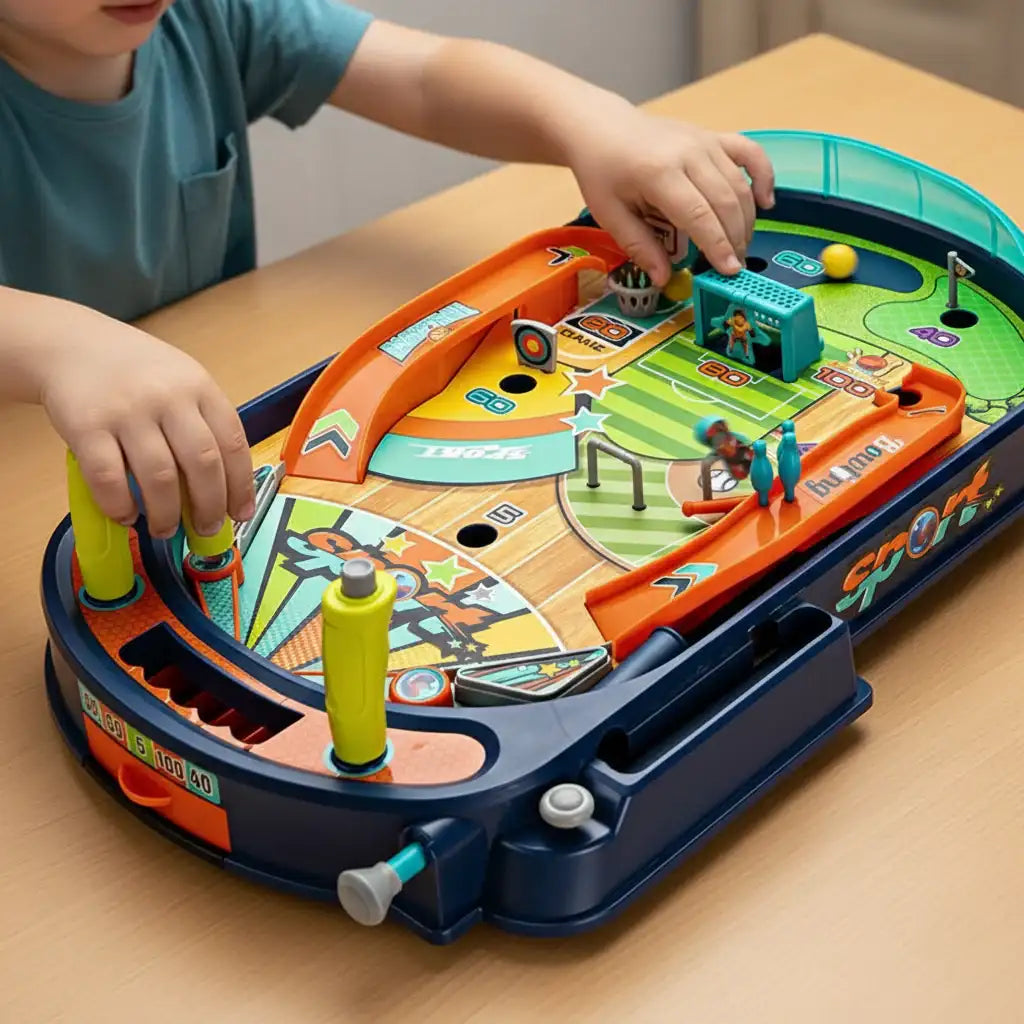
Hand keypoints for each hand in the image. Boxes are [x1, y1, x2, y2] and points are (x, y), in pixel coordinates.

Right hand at [40, 317, 254, 539]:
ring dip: (167, 514)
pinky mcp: (86, 426)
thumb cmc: (135, 373)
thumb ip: (202, 424)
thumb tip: (222, 489)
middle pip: (202, 463)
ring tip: (165, 529)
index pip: (233, 443)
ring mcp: (127, 412)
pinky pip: (109, 479)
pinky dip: (120, 505)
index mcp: (200, 388)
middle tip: (205, 529)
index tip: (240, 513)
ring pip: (160, 478)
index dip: (240, 485)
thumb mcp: (181, 382)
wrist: (71, 345)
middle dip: (209, 507)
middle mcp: (168, 397)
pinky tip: (127, 515)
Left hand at [567, 109, 774, 283]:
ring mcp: (704, 142)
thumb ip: (640, 247)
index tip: (728, 270)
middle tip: (733, 266)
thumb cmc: (603, 171)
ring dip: (746, 219)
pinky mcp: (713, 137)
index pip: (699, 215)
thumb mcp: (611, 215)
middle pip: (725, 201)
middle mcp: (688, 154)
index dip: (718, 245)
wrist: (602, 127)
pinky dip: (763, 176)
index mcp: (659, 174)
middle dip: (735, 239)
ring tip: (740, 247)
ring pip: (739, 184)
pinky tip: (766, 201)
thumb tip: (664, 279)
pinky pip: (749, 153)